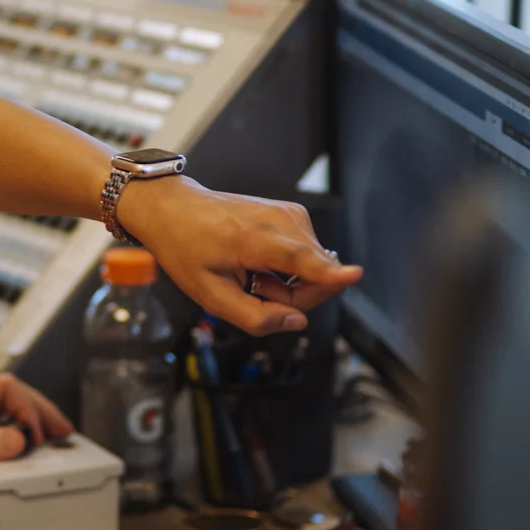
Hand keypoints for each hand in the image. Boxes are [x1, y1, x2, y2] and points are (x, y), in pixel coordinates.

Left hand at [0, 374, 74, 528]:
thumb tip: (16, 439)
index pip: (2, 387)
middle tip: (62, 430)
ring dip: (30, 430)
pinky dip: (17, 449)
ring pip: (7, 421)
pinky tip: (27, 459)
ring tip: (52, 442)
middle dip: (38, 414)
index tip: (38, 431)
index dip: (27, 406)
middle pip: (10, 401)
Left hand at [117, 176, 361, 335]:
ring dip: (290, 283)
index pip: (299, 259)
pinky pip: (309, 256)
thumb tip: (297, 322)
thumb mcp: (209, 295)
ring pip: (317, 267)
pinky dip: (289, 269)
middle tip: (254, 291)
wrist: (175, 208)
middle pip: (317, 274)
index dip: (329, 275)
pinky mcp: (294, 215)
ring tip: (251, 275)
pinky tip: (260, 265)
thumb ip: (255, 317)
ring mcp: (291, 214)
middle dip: (294, 297)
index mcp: (253, 239)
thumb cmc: (186, 248)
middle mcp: (280, 221)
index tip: (355, 275)